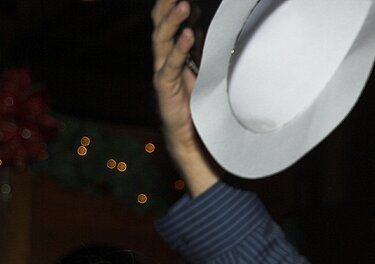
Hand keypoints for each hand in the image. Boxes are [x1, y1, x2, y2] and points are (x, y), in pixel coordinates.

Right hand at [151, 0, 218, 195]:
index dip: (172, 7)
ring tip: (185, 4)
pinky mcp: (165, 87)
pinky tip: (190, 34)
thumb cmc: (200, 103)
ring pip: (162, 39)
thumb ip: (204, 52)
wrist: (191, 137)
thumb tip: (212, 29)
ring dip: (173, 21)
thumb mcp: (206, 72)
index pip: (168, 23)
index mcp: (172, 53)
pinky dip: (180, 48)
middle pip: (160, 25)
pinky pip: (171, 64)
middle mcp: (164, 59)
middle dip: (167, 7)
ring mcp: (162, 71)